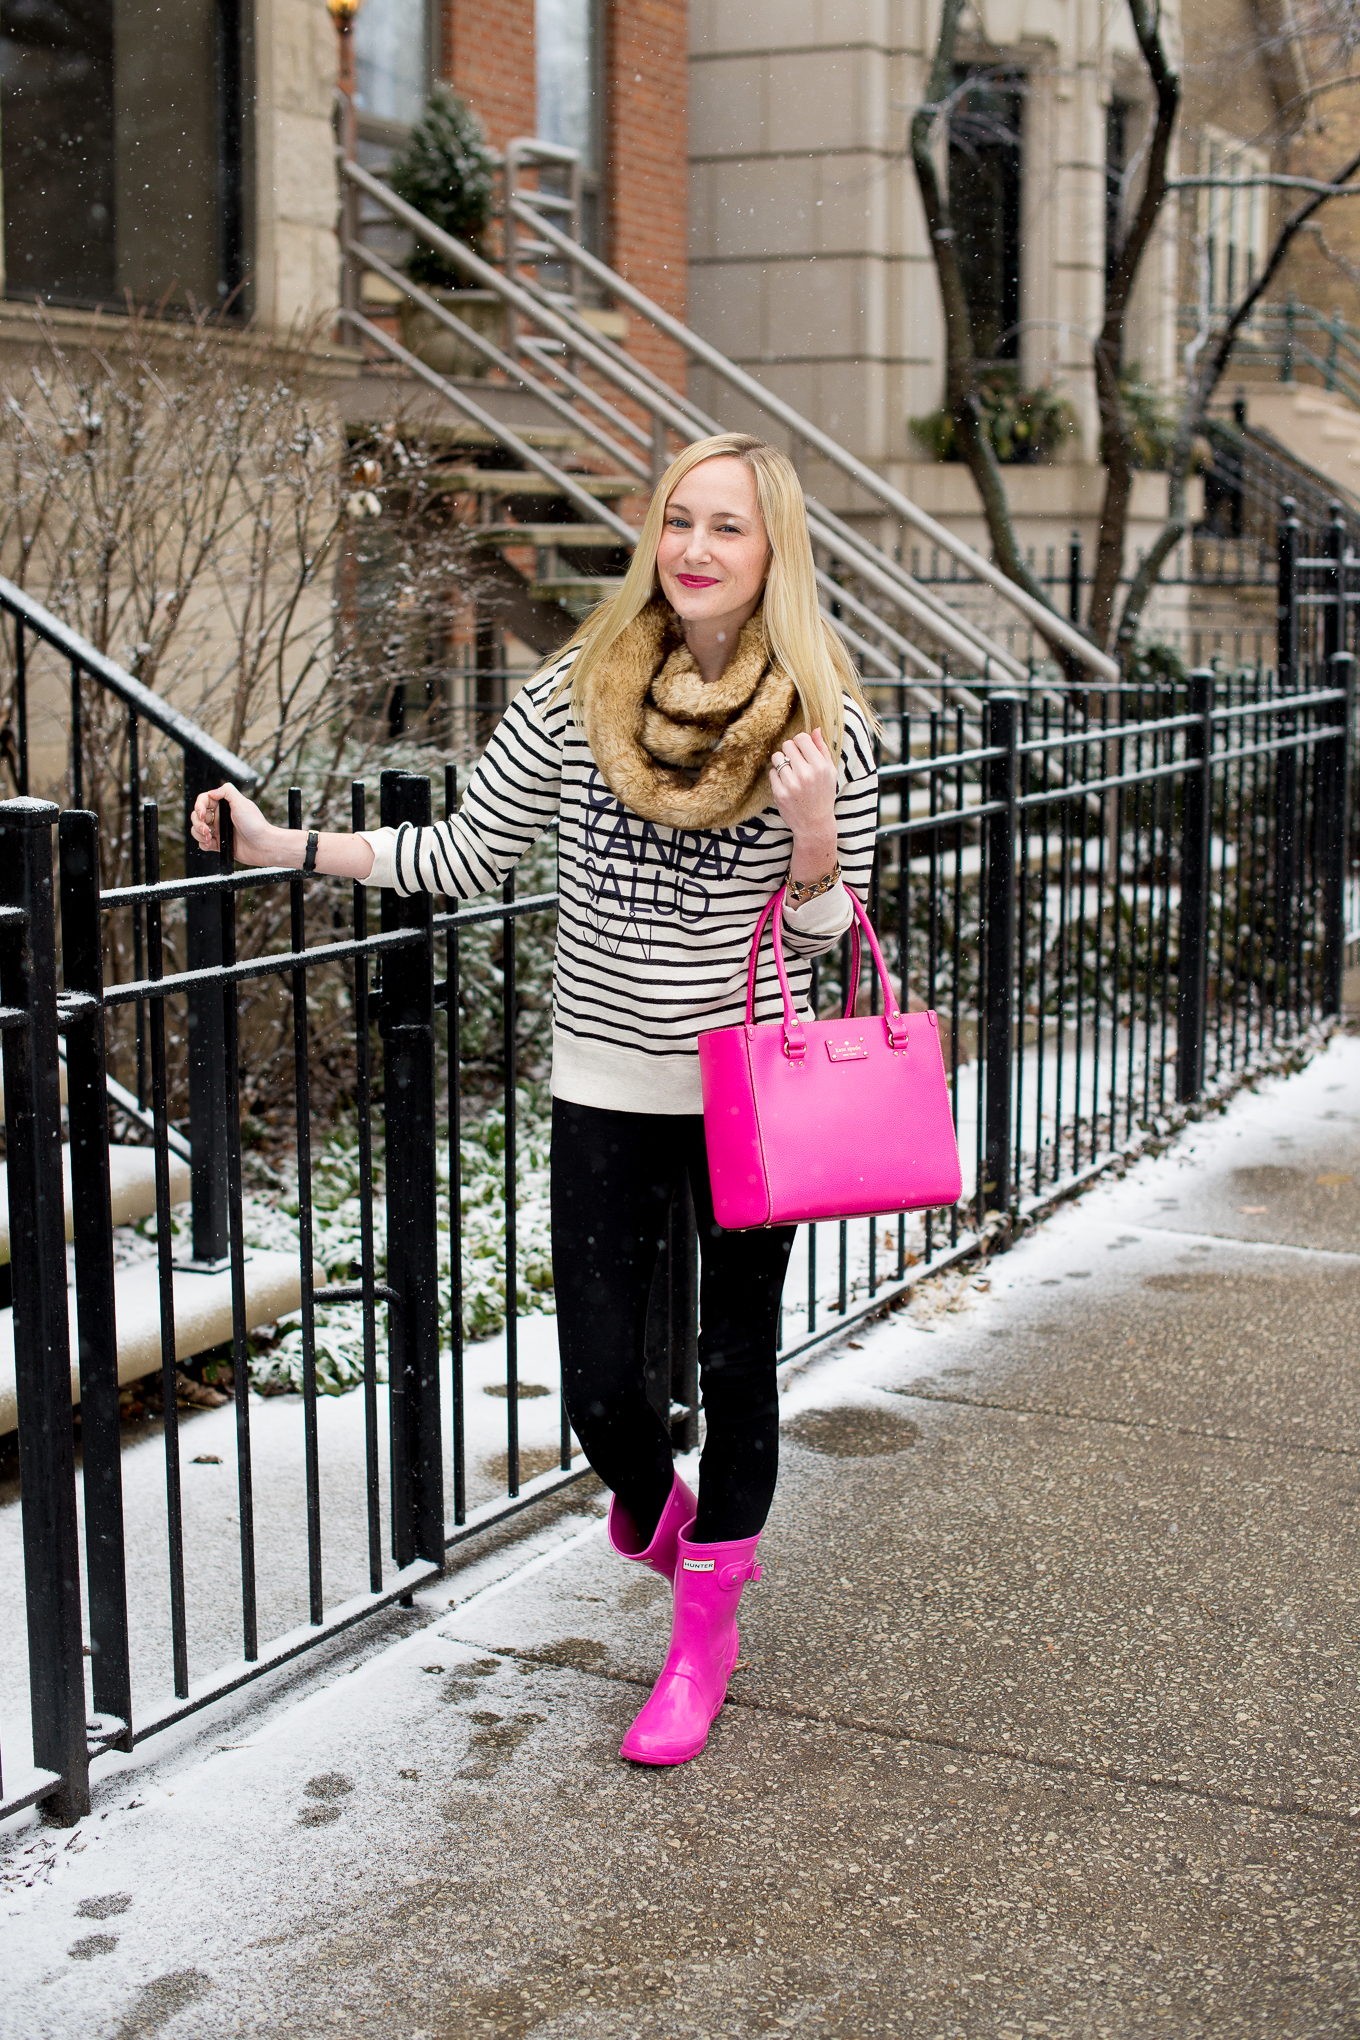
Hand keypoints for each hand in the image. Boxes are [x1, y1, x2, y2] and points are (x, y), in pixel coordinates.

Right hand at [189, 783, 277, 867]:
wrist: (263, 846)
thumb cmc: (255, 825)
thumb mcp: (242, 803)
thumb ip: (227, 791)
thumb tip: (212, 792)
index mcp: (224, 806)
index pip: (204, 801)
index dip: (199, 806)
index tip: (202, 814)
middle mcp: (220, 817)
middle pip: (197, 816)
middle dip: (197, 823)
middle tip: (206, 830)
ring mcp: (219, 831)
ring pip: (197, 830)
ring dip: (198, 834)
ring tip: (209, 838)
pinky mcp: (219, 844)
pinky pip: (203, 843)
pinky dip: (203, 844)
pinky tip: (210, 844)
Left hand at [768, 728, 838, 878]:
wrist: (814, 824)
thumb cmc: (824, 795)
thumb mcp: (830, 772)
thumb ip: (822, 749)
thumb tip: (816, 729)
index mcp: (820, 766)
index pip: (801, 738)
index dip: (800, 742)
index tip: (802, 750)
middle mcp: (806, 774)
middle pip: (787, 745)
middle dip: (789, 750)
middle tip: (795, 761)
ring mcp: (791, 784)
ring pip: (777, 758)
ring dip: (781, 762)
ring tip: (790, 772)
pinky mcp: (780, 793)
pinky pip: (771, 773)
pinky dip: (777, 776)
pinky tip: (786, 783)